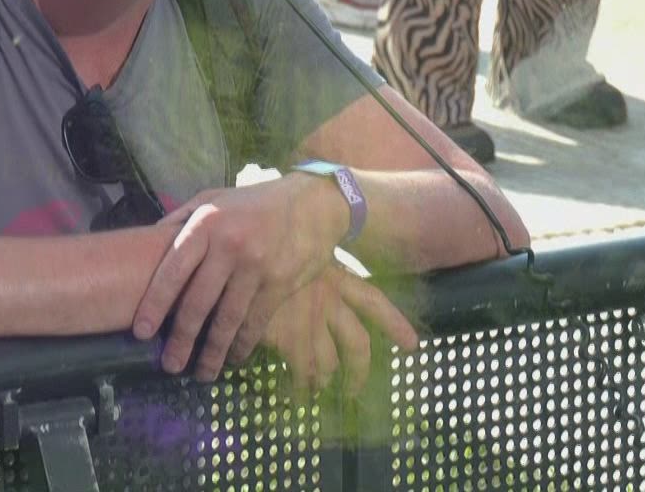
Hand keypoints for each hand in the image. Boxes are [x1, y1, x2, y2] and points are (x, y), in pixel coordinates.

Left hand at [131, 175, 343, 379]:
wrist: (311, 203)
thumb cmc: (252, 203)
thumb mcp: (212, 199)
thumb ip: (180, 219)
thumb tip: (148, 243)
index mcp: (206, 225)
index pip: (173, 270)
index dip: (155, 304)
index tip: (141, 332)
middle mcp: (229, 247)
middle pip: (198, 302)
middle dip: (181, 339)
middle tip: (169, 366)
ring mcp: (256, 267)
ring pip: (228, 319)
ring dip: (212, 351)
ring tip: (201, 373)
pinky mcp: (280, 284)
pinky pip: (256, 321)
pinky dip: (243, 344)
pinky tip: (232, 358)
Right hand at [260, 267, 419, 395]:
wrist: (232, 262)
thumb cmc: (260, 252)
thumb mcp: (290, 256)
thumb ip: (305, 277)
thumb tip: (310, 296)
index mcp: (333, 277)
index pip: (373, 301)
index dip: (395, 324)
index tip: (411, 346)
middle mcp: (328, 300)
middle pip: (358, 344)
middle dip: (359, 373)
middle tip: (353, 391)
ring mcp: (309, 321)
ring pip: (329, 364)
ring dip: (322, 383)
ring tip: (311, 391)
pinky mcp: (290, 339)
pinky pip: (302, 374)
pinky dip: (298, 388)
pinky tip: (290, 392)